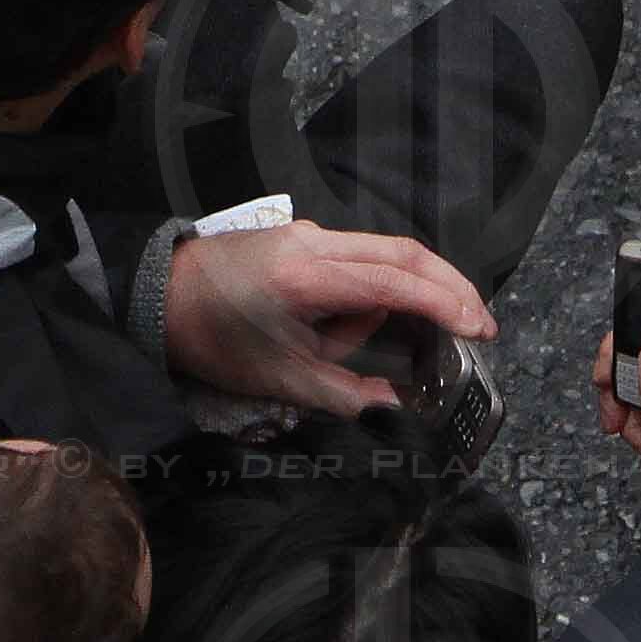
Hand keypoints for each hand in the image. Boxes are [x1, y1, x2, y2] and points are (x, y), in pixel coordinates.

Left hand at [161, 220, 490, 414]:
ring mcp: (311, 234)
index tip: (480, 330)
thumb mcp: (280, 379)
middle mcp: (317, 241)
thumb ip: (345, 393)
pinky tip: (385, 321)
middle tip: (482, 327)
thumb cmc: (214, 338)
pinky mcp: (305, 240)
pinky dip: (388, 285)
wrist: (158, 294)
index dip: (445, 303)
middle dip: (450, 287)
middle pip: (404, 252)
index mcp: (311, 274)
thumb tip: (398, 407)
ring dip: (417, 289)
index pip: (396, 279)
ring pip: (387, 251)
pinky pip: (362, 257)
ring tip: (433, 335)